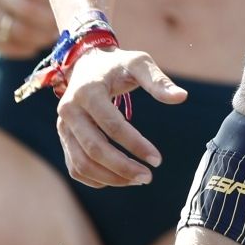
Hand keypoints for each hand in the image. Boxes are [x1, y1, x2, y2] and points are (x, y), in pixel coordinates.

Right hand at [55, 47, 185, 187]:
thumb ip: (158, 81)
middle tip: (148, 177)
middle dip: (123, 167)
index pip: (112, 125)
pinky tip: (120, 178)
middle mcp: (69, 110)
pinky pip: (75, 168)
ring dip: (110, 178)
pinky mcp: (64, 138)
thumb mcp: (138, 64)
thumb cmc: (117, 65)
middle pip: (94, 149)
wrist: (87, 64)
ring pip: (82, 164)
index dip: (136, 145)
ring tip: (137, 180)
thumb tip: (182, 97)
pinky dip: (96, 179)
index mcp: (87, 91)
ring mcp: (63, 126)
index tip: (158, 160)